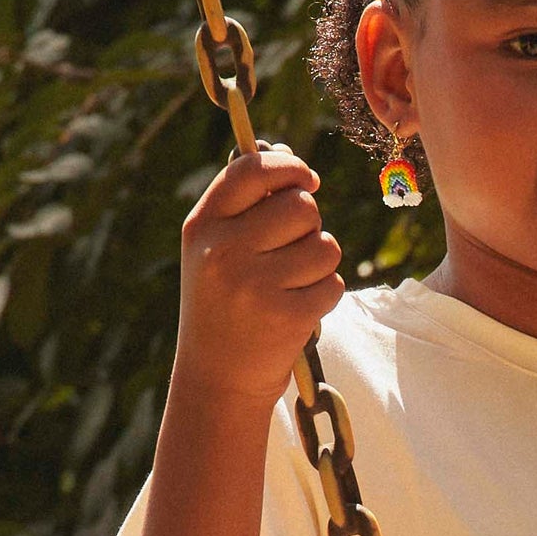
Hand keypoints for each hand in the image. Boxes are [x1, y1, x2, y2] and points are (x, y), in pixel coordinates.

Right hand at [173, 142, 343, 409]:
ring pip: (325, 245)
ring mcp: (254, 286)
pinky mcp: (287, 317)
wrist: (217, 378)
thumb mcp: (214, 249)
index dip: (290, 168)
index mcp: (202, 226)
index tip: (307, 180)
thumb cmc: (223, 303)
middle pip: (302, 206)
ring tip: (293, 282)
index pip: (252, 170)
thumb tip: (286, 157)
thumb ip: (246, 204)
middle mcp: (224, 251)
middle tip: (291, 250)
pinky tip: (298, 309)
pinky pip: (334, 283)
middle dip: (309, 225)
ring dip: (320, 262)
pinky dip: (325, 295)